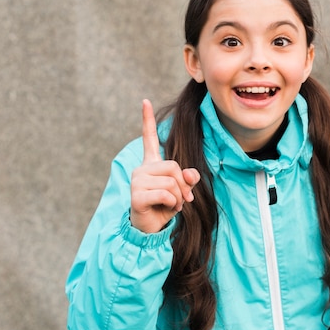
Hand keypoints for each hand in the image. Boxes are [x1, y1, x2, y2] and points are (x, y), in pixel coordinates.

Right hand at [130, 99, 199, 232]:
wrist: (150, 229)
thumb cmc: (165, 207)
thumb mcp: (181, 191)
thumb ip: (187, 179)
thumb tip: (192, 175)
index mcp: (151, 164)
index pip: (148, 138)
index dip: (147, 120)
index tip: (145, 101)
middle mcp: (141, 169)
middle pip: (174, 167)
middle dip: (183, 185)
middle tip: (181, 199)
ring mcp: (137, 181)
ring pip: (172, 182)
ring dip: (178, 198)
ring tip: (172, 205)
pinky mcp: (136, 195)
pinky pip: (165, 194)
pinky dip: (172, 204)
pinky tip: (167, 209)